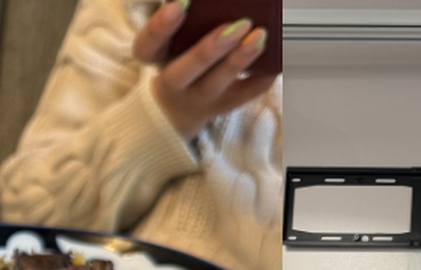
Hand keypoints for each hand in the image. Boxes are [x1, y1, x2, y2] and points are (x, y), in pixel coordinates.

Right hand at [135, 2, 276, 141]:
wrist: (177, 108)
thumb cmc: (177, 60)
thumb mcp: (170, 41)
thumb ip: (186, 24)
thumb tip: (206, 2)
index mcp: (156, 58)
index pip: (147, 46)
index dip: (161, 27)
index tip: (181, 4)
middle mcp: (173, 83)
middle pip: (185, 70)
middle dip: (212, 48)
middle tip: (239, 24)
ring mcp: (198, 98)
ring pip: (216, 84)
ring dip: (240, 60)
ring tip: (260, 36)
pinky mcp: (222, 106)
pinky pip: (244, 95)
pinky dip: (261, 77)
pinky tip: (274, 59)